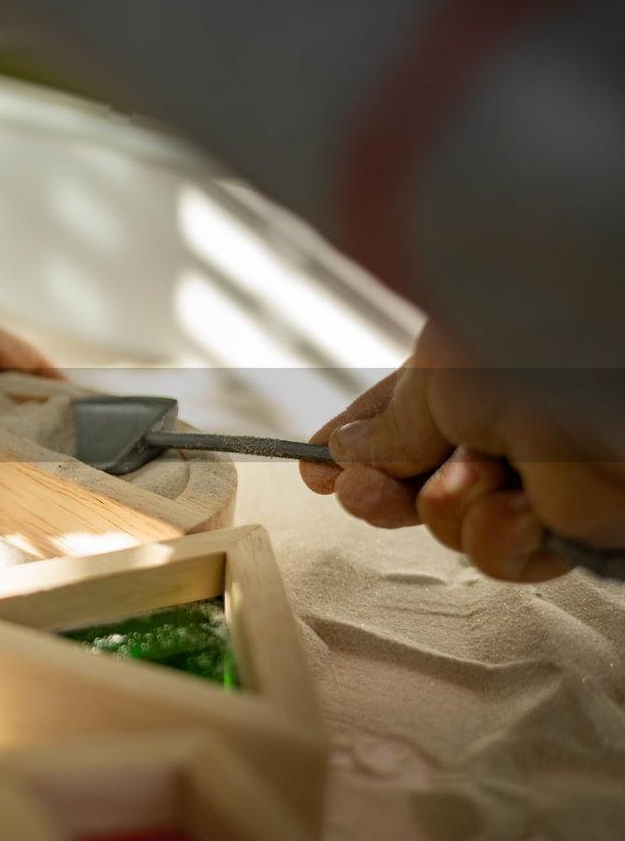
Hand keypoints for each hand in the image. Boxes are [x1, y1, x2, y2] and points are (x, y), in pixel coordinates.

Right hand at [300, 324, 624, 581]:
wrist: (597, 389)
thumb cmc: (516, 354)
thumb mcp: (429, 381)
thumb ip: (389, 425)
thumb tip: (345, 450)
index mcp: (468, 375)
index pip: (397, 418)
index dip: (351, 446)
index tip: (312, 468)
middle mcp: (501, 426)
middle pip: (415, 482)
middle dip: (378, 493)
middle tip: (353, 491)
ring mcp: (533, 479)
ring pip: (452, 525)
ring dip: (446, 507)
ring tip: (473, 474)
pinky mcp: (569, 528)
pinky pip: (502, 555)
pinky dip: (496, 535)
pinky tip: (515, 504)